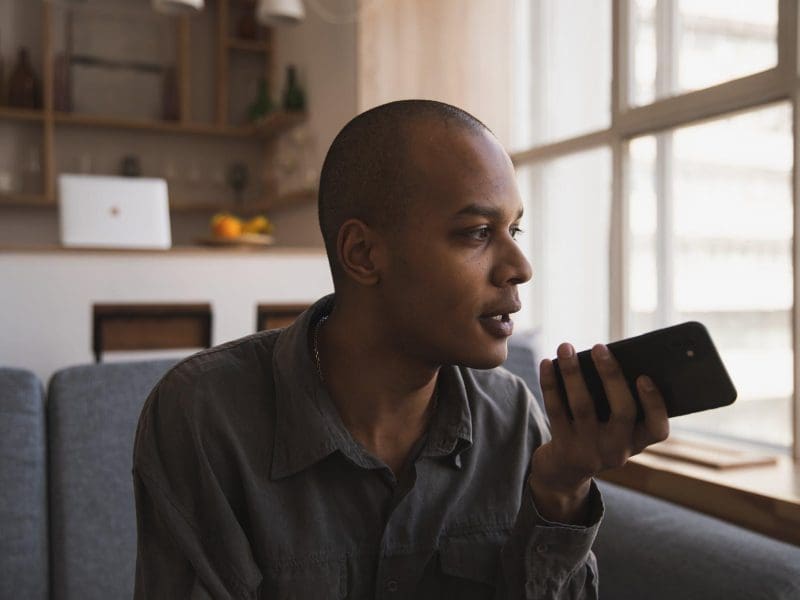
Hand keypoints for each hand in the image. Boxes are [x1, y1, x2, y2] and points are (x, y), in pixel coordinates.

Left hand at [528, 342, 669, 522]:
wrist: (564, 471)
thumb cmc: (595, 433)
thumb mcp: (613, 427)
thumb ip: (618, 400)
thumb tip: (605, 357)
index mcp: (638, 442)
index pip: (658, 429)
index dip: (655, 404)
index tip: (644, 377)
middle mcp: (618, 450)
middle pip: (623, 412)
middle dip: (611, 375)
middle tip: (600, 347)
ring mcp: (590, 451)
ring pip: (583, 406)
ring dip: (573, 372)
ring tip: (565, 348)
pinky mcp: (564, 448)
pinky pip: (556, 410)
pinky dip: (550, 384)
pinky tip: (546, 363)